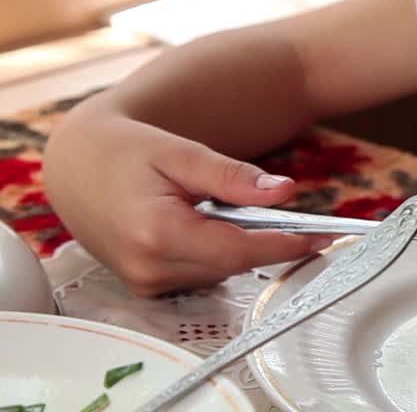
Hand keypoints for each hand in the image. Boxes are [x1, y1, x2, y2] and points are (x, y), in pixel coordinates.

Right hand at [43, 106, 329, 295]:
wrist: (76, 166)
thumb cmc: (125, 152)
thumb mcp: (181, 153)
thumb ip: (232, 176)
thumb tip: (283, 192)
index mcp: (156, 233)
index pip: (238, 251)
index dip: (284, 245)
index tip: (320, 237)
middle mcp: (148, 267)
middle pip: (233, 264)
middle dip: (270, 245)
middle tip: (307, 226)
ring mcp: (143, 282)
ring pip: (219, 273)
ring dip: (244, 249)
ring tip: (258, 220)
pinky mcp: (144, 285)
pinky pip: (200, 275)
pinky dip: (219, 254)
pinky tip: (220, 229)